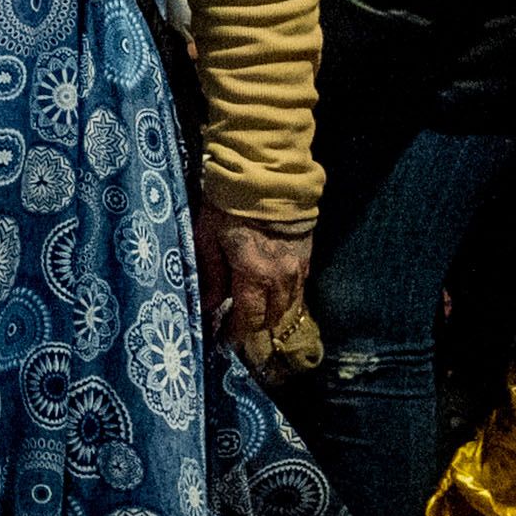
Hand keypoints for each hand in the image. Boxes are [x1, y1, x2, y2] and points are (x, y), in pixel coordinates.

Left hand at [196, 202, 313, 349]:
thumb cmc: (227, 206)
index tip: (223, 341)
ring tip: (253, 314)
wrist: (264, 175)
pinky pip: (298, 287)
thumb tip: (208, 307)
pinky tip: (270, 293)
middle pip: (272, 316)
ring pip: (289, 304)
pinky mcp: (307, 255)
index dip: (236, 334)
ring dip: (271, 313)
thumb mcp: (207, 239)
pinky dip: (284, 296)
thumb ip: (210, 277)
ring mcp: (299, 267)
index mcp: (255, 275)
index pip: (249, 319)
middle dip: (253, 326)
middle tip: (235, 327)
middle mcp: (282, 277)